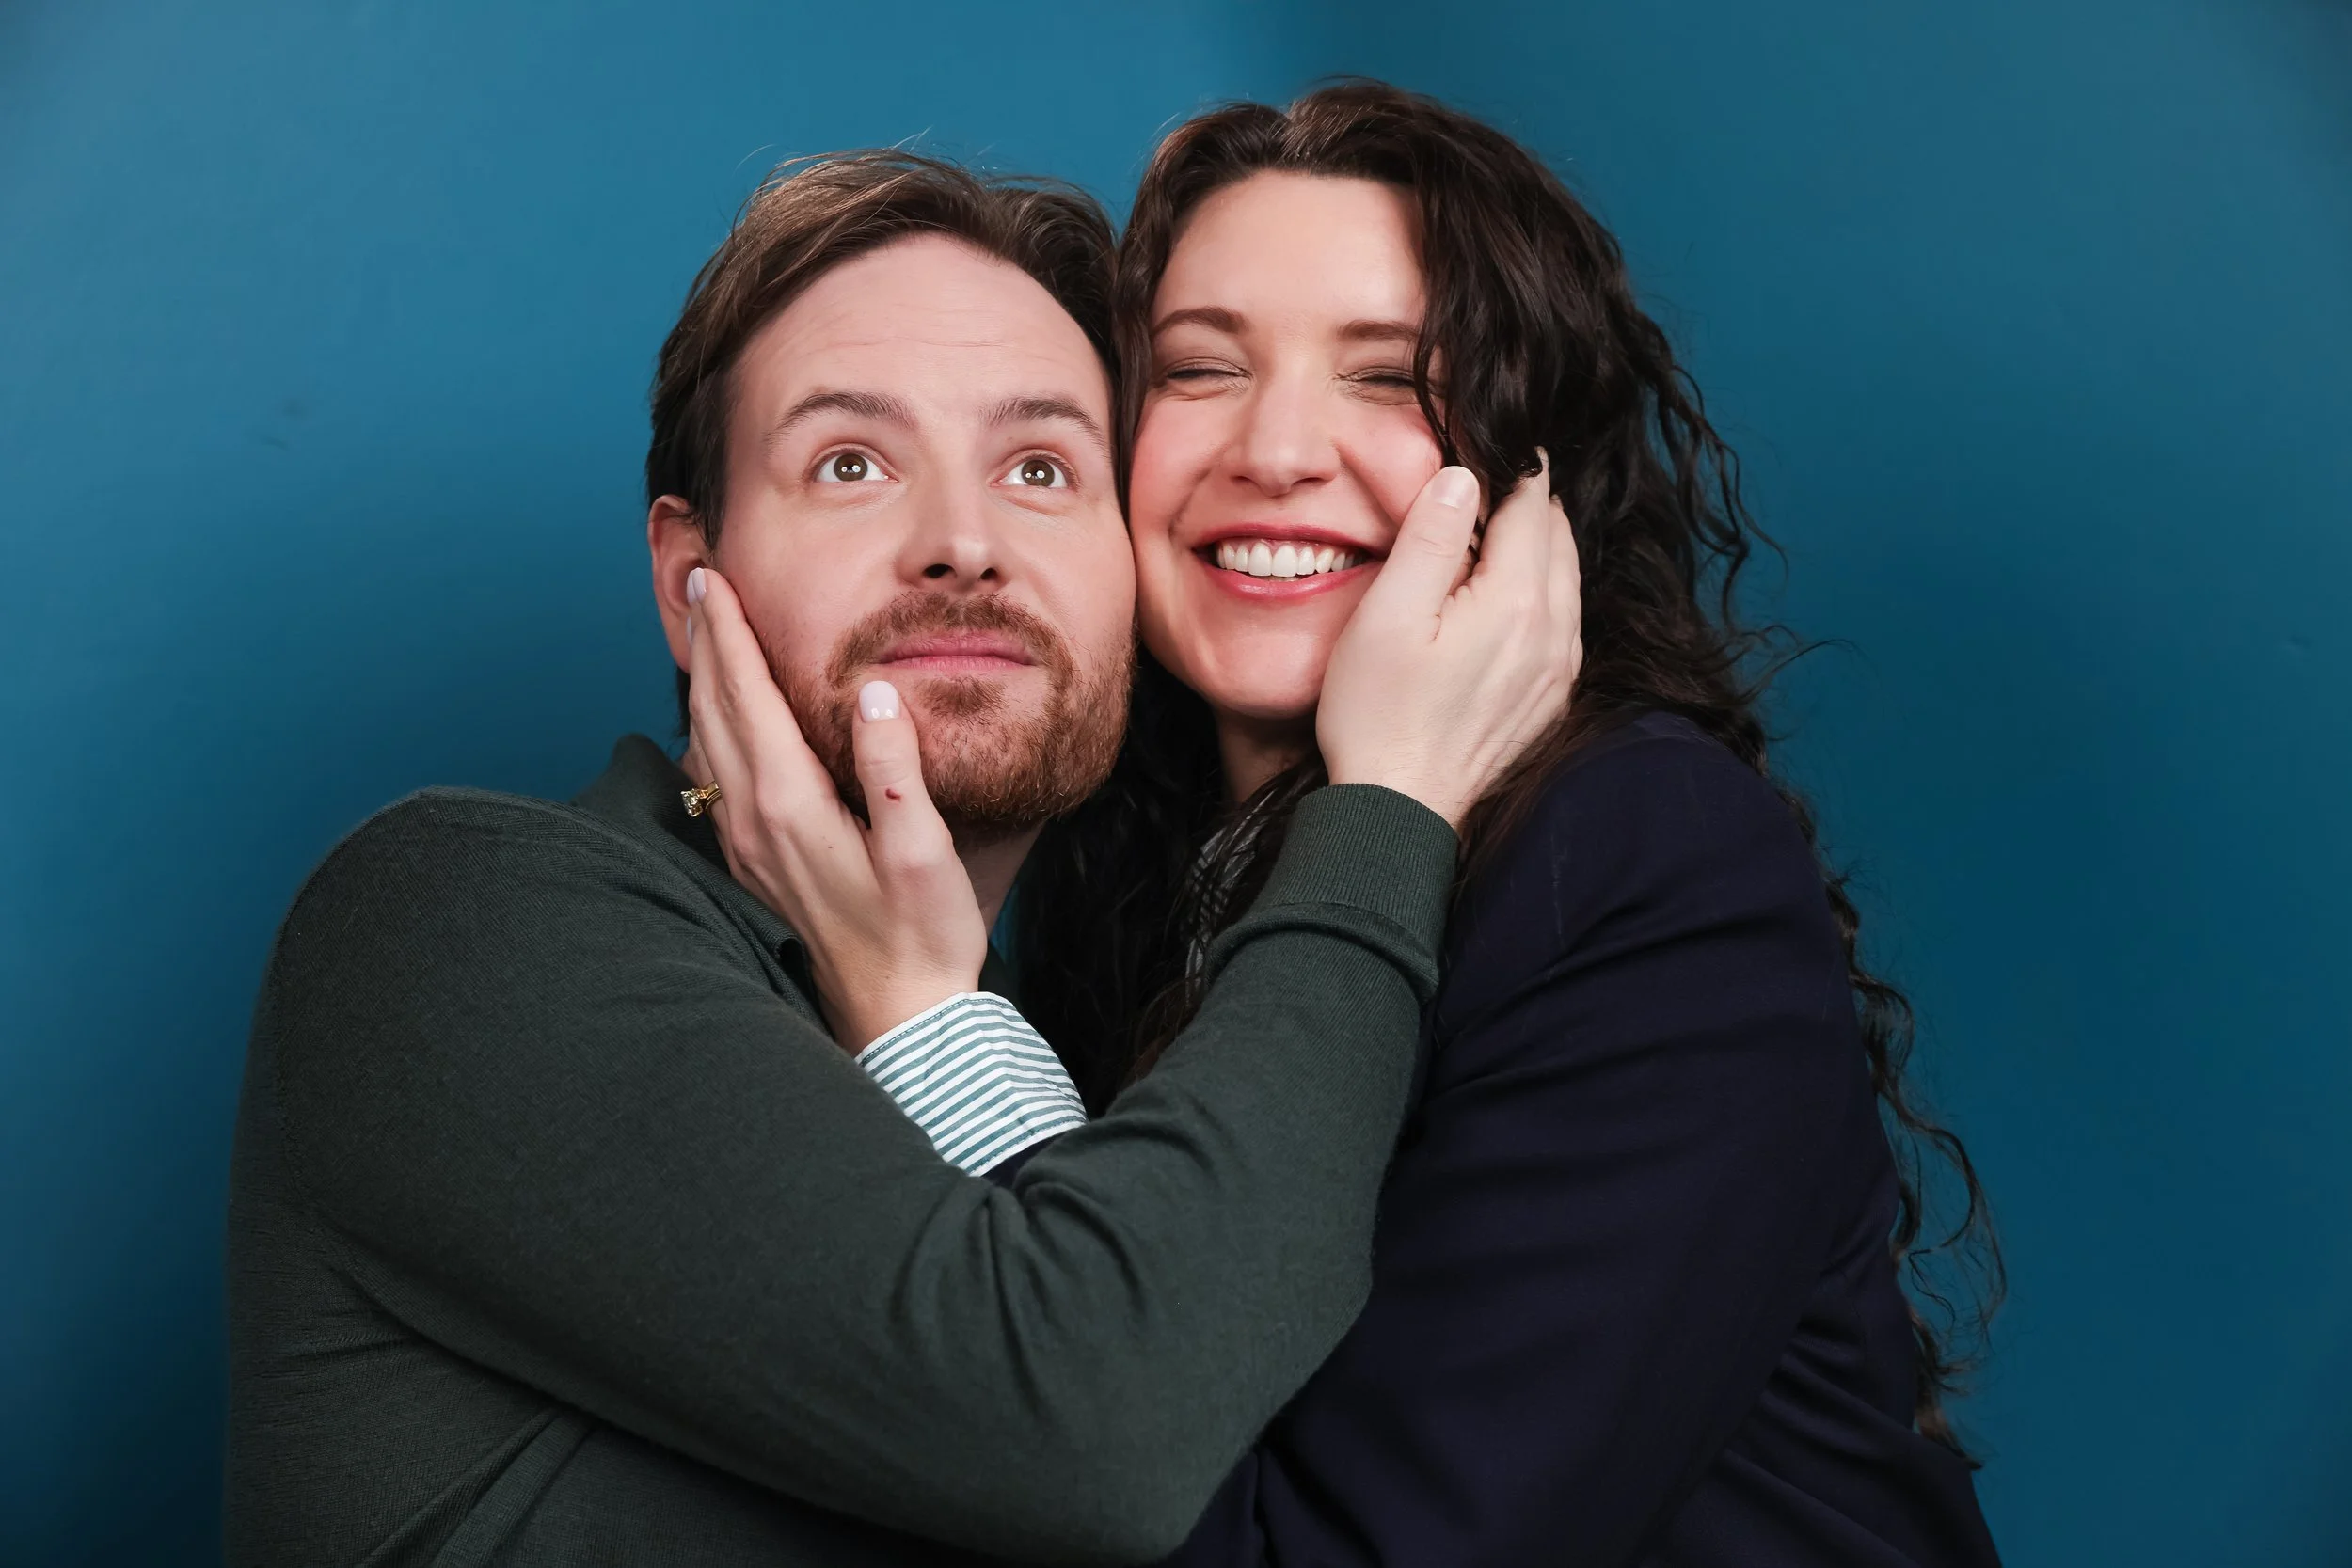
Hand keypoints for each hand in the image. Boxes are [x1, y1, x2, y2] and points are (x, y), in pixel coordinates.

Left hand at [683, 565, 987, 1050]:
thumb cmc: (921, 939)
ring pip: (706, 743)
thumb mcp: (923, 851)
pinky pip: (716, 776)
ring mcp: (746, 846)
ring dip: (703, 682)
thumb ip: (895, 769)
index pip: (748, 697)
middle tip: (698, 582)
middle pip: (714, 710)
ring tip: (704, 634)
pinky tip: (720, 720)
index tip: (712, 579)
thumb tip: (874, 693)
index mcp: (789, 805)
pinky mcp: (755, 864)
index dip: (728, 634)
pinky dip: (712, 728)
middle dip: (705, 642)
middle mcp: (752, 821)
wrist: (899, 1018)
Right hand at [1317, 451, 1582, 828]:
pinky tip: (1501, 597)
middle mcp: (1556, 632)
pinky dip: (1539, 592)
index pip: (1532, 504)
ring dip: (1536, 546)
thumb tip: (1465, 477)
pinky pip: (1562, 621)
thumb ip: (1431, 538)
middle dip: (1526, 502)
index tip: (1490, 447)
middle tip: (1486, 482)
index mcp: (1518, 601)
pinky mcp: (1551, 696)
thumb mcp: (1388, 615)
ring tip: (1492, 532)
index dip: (1512, 467)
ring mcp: (1560, 669)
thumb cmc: (1378, 713)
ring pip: (1565, 578)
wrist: (1398, 809)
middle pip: (1557, 536)